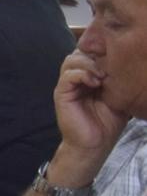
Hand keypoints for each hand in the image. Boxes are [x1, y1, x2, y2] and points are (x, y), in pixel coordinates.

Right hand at [53, 50, 125, 170]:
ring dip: (89, 64)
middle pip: (79, 52)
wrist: (95, 145)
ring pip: (71, 60)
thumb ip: (120, 80)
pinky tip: (96, 83)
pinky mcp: (62, 94)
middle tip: (112, 65)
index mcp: (88, 77)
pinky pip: (68, 76)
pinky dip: (82, 75)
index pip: (90, 53)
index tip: (119, 56)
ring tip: (104, 75)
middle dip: (95, 54)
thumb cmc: (108, 123)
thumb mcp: (120, 97)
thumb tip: (134, 64)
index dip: (102, 51)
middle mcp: (76, 78)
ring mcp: (67, 86)